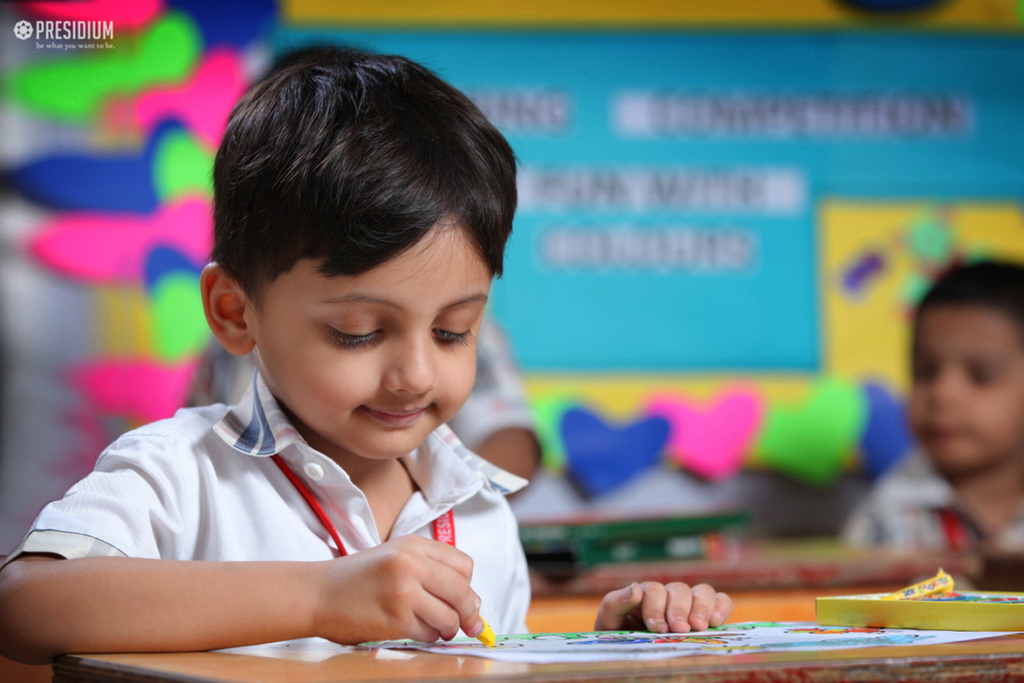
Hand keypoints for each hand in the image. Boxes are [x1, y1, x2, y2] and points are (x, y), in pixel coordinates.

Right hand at [312, 535, 483, 643]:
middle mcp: (411, 564)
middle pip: (463, 592)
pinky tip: (410, 629)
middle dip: (470, 613)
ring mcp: (404, 592)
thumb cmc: (355, 578)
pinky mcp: (396, 620)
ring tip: (432, 626)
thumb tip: (472, 601)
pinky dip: (426, 636)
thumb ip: (431, 570)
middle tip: (469, 624)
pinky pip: (429, 634)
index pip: (464, 566)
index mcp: (413, 545)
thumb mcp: (394, 557)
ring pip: (450, 617)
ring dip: (446, 628)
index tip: (466, 599)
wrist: (317, 593)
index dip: (468, 586)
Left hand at [594, 581, 731, 632]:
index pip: (653, 591)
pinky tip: (716, 622)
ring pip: (702, 591)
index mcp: (643, 596)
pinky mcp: (708, 614)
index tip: (658, 628)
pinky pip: (721, 600)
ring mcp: (689, 604)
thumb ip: (615, 603)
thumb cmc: (619, 641)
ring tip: (699, 627)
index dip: (656, 607)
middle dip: (679, 609)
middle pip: (679, 590)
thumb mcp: (608, 623)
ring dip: (701, 607)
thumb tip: (634, 588)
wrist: (631, 658)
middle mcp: (668, 597)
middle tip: (679, 629)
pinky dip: (721, 606)